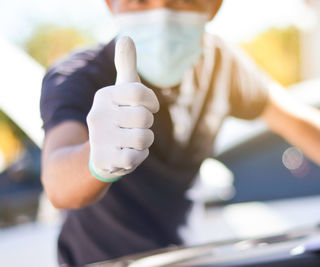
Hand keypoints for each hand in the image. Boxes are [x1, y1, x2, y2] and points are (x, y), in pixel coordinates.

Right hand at [86, 37, 158, 180]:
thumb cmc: (118, 118)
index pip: (140, 93)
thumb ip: (127, 66)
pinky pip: (137, 157)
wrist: (99, 154)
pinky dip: (138, 156)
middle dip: (146, 125)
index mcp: (104, 96)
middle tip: (133, 128)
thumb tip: (126, 36)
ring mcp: (99, 137)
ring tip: (129, 141)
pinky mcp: (104, 159)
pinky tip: (126, 154)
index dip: (150, 102)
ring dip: (143, 142)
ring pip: (144, 138)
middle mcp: (98, 114)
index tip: (148, 107)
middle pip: (144, 117)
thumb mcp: (121, 91)